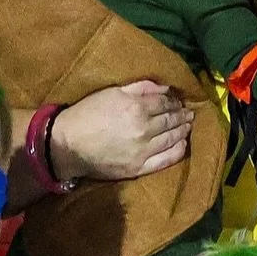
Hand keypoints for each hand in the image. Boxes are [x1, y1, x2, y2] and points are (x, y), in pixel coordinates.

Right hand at [47, 81, 193, 182]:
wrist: (67, 145)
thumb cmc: (87, 114)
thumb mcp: (112, 92)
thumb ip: (140, 88)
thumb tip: (165, 87)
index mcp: (137, 108)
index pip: (165, 103)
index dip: (174, 101)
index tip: (179, 101)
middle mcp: (144, 129)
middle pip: (171, 120)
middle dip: (182, 115)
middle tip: (189, 113)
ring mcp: (143, 151)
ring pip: (172, 138)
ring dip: (183, 130)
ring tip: (188, 125)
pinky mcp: (139, 168)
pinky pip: (166, 160)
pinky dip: (178, 150)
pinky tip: (182, 144)